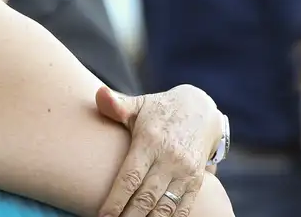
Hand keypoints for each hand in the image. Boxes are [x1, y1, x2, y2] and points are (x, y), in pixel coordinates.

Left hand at [95, 85, 221, 216]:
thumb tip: (98, 95)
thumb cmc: (160, 111)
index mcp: (150, 141)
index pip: (130, 177)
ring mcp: (185, 172)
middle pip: (145, 198)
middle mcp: (169, 159)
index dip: (115, 201)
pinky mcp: (196, 181)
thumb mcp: (140, 105)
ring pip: (164, 208)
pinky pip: (183, 209)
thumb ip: (117, 105)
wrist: (202, 109)